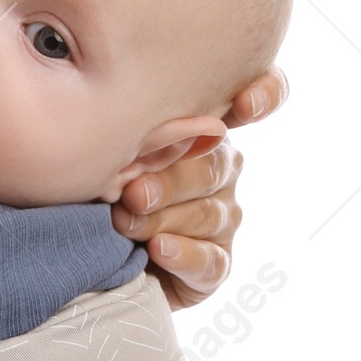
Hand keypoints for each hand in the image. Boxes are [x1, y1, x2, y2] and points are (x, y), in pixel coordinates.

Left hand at [113, 67, 288, 308]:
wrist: (95, 255)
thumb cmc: (102, 187)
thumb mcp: (111, 155)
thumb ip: (131, 135)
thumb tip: (122, 125)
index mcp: (206, 133)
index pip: (261, 99)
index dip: (264, 96)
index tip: (245, 105)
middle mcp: (223, 172)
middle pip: (212, 170)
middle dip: (171, 182)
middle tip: (133, 193)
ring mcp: (224, 218)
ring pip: (206, 216)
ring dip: (163, 220)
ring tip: (126, 223)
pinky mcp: (217, 264)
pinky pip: (209, 260)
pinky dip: (183, 255)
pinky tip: (159, 249)